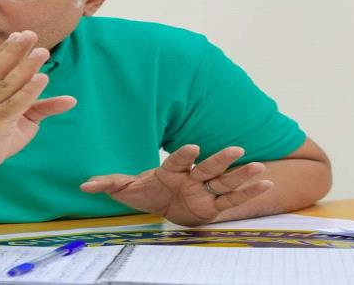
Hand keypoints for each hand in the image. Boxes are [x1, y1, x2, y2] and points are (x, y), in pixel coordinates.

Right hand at [0, 30, 76, 178]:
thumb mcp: (6, 122)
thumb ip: (35, 108)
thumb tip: (69, 100)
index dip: (6, 50)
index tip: (19, 34)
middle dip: (16, 50)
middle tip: (31, 34)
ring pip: (7, 84)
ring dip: (26, 66)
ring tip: (42, 52)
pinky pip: (13, 105)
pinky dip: (28, 91)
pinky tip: (41, 79)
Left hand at [80, 145, 273, 225]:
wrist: (161, 204)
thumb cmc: (145, 192)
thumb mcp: (125, 190)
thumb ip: (108, 184)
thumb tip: (85, 185)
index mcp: (170, 170)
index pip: (178, 160)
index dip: (185, 154)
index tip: (194, 147)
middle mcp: (191, 177)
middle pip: (208, 167)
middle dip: (221, 159)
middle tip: (237, 149)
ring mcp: (204, 190)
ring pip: (225, 181)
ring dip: (242, 175)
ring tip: (259, 167)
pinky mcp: (213, 205)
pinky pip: (232, 199)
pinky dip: (249, 193)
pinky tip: (268, 183)